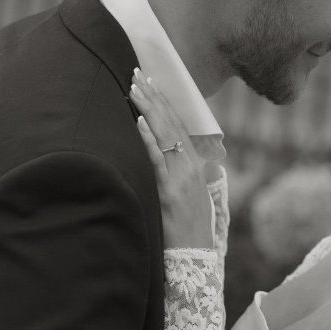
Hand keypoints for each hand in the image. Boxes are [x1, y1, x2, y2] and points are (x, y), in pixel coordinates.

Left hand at [129, 70, 214, 249]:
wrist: (195, 255)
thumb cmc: (190, 227)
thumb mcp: (190, 194)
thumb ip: (179, 172)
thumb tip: (164, 152)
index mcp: (196, 164)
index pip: (179, 124)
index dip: (164, 102)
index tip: (151, 82)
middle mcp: (191, 166)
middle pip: (171, 123)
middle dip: (154, 96)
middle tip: (137, 74)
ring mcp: (181, 177)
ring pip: (164, 135)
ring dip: (148, 109)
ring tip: (134, 88)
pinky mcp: (170, 191)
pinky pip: (157, 159)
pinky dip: (148, 138)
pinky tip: (138, 120)